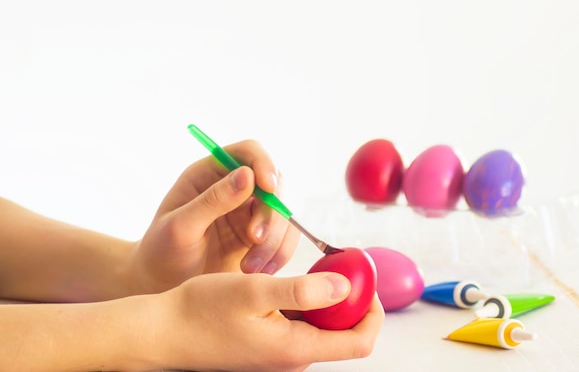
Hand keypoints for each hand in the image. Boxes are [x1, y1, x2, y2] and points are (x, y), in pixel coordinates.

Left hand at [130, 140, 299, 292]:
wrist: (162, 287)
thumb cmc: (162, 253)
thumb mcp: (180, 227)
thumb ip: (212, 201)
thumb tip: (247, 175)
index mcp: (210, 173)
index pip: (249, 152)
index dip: (264, 164)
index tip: (268, 188)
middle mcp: (235, 188)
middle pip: (275, 184)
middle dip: (271, 212)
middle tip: (255, 239)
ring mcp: (250, 213)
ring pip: (283, 214)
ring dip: (275, 240)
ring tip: (249, 267)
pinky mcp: (260, 237)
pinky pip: (285, 239)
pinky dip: (279, 255)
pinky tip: (259, 272)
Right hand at [150, 272, 384, 371]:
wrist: (161, 332)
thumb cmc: (200, 311)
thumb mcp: (254, 292)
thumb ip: (302, 291)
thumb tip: (346, 287)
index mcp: (295, 349)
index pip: (358, 342)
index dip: (373, 312)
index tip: (367, 280)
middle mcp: (291, 357)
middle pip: (343, 334)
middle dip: (352, 300)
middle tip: (343, 265)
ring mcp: (278, 352)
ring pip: (321, 327)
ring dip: (327, 299)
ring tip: (320, 267)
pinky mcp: (266, 344)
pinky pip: (299, 325)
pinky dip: (306, 303)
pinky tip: (292, 281)